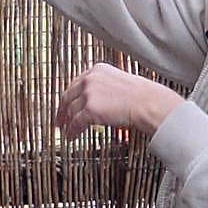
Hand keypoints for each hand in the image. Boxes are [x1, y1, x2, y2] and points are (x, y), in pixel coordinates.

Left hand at [55, 63, 183, 139]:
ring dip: (67, 123)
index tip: (66, 104)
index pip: (76, 83)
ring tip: (66, 130)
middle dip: (62, 110)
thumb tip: (96, 100)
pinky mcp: (90, 109)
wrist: (148, 103)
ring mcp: (89, 94)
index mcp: (97, 70)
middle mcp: (90, 79)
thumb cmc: (141, 96)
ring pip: (71, 111)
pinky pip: (75, 123)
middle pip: (68, 96)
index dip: (69, 96)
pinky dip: (71, 131)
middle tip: (59, 119)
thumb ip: (104, 87)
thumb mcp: (118, 82)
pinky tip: (71, 136)